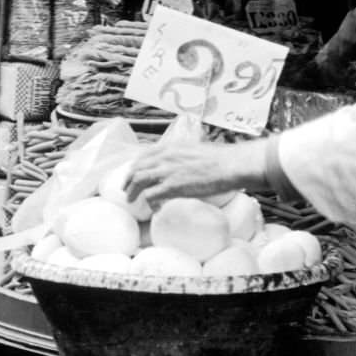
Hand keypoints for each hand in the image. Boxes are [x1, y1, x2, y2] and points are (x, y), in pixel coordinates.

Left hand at [123, 139, 266, 209]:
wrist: (229, 165)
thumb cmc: (218, 159)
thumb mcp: (195, 150)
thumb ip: (183, 156)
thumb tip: (180, 165)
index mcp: (171, 147)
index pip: (143, 155)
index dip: (135, 166)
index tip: (133, 174)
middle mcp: (165, 156)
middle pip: (136, 168)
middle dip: (128, 180)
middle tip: (127, 190)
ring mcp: (167, 171)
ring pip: (138, 180)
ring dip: (132, 192)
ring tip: (132, 201)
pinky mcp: (172, 186)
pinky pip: (151, 196)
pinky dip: (149, 204)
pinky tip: (154, 209)